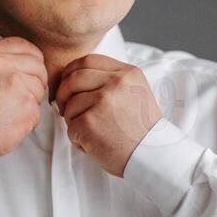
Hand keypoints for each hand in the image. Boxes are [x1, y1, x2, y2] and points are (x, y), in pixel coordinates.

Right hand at [0, 38, 47, 156]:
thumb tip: (24, 57)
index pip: (23, 45)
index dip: (31, 58)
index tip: (30, 69)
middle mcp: (2, 64)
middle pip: (37, 66)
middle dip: (34, 80)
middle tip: (18, 95)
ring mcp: (17, 84)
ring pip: (40, 88)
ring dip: (31, 100)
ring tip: (9, 109)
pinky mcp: (27, 105)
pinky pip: (38, 110)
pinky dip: (28, 118)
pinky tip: (10, 121)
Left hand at [54, 54, 162, 176]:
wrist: (154, 156)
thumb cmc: (142, 130)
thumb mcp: (136, 93)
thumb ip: (112, 81)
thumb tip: (75, 77)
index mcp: (127, 73)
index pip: (88, 61)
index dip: (72, 72)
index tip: (68, 85)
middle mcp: (116, 82)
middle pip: (73, 78)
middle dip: (63, 94)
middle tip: (65, 109)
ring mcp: (102, 101)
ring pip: (70, 104)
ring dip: (73, 120)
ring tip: (91, 133)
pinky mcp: (90, 122)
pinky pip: (71, 127)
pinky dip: (77, 139)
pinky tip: (93, 145)